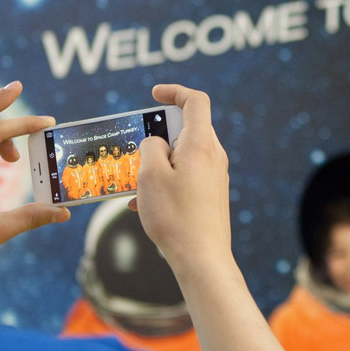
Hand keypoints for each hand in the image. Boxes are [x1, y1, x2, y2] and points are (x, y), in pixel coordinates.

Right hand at [131, 84, 230, 273]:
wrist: (201, 258)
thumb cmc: (175, 216)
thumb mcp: (150, 174)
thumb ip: (151, 147)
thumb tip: (157, 143)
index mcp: (201, 144)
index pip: (196, 101)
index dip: (175, 92)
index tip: (154, 95)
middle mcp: (214, 156)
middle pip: (187, 128)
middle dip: (158, 133)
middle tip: (135, 146)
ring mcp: (215, 176)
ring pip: (183, 155)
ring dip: (157, 162)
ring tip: (134, 181)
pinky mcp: (211, 194)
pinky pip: (186, 177)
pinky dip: (164, 181)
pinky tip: (142, 203)